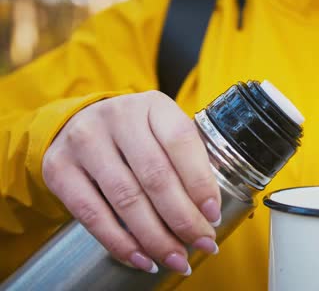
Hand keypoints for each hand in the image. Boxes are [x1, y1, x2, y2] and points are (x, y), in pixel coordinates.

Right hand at [43, 91, 221, 274]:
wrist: (79, 124)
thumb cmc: (137, 134)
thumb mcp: (163, 130)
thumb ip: (187, 159)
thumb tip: (210, 213)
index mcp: (153, 104)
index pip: (181, 141)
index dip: (200, 182)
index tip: (213, 215)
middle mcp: (117, 116)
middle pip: (156, 176)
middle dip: (184, 218)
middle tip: (203, 244)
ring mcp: (84, 141)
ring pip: (127, 199)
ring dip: (156, 238)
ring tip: (177, 259)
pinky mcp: (59, 169)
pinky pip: (93, 215)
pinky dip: (121, 243)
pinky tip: (143, 259)